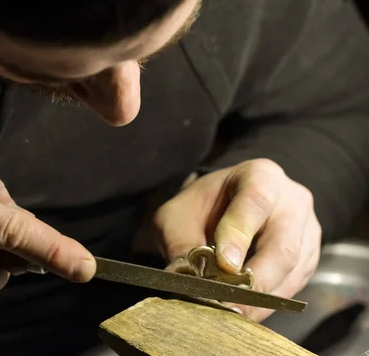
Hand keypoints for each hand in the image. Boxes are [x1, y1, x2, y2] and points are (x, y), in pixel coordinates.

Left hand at [153, 159, 320, 320]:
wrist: (225, 205)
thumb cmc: (201, 207)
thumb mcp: (178, 215)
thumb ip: (180, 242)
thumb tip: (184, 280)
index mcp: (260, 176)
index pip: (255, 201)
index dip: (239, 234)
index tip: (223, 265)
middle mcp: (291, 200)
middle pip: (283, 244)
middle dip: (255, 279)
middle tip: (227, 303)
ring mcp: (306, 230)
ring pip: (292, 270)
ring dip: (261, 297)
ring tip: (231, 312)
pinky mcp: (309, 258)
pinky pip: (294, 285)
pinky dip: (268, 303)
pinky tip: (244, 311)